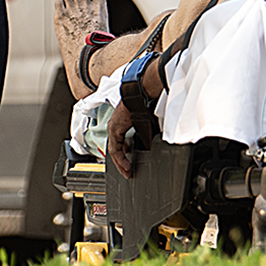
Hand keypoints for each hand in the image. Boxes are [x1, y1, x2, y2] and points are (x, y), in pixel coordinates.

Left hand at [107, 59, 164, 176]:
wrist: (142, 94)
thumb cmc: (146, 104)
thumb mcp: (147, 123)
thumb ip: (146, 133)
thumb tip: (152, 142)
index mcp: (121, 123)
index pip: (119, 143)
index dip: (123, 155)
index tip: (128, 162)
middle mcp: (114, 126)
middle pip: (115, 149)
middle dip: (120, 162)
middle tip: (127, 171)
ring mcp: (113, 128)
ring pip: (113, 151)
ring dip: (120, 163)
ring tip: (126, 171)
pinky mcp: (115, 130)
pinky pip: (115, 150)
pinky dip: (120, 159)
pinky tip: (126, 165)